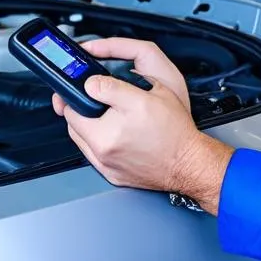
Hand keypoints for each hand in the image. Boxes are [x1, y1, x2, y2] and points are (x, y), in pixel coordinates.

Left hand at [51, 39, 232, 212]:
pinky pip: (100, 156)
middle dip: (84, 111)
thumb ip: (111, 88)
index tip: (78, 90)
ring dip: (93, 128)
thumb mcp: (145, 97)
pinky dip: (104, 144)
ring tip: (112, 117)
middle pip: (76, 128)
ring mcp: (108, 167)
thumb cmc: (173, 133)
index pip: (71, 112)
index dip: (74, 96)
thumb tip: (90, 84)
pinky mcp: (116, 176)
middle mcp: (101, 155)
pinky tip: (120, 135)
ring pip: (87, 142)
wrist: (190, 163)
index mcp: (103, 136)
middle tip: (99, 101)